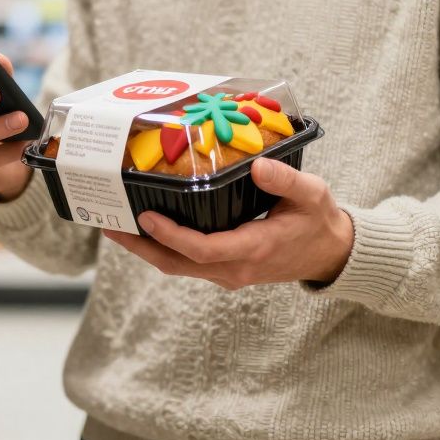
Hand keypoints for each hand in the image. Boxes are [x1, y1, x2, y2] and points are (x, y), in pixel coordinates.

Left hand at [103, 158, 353, 289]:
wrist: (330, 253)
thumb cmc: (319, 221)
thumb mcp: (312, 195)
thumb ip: (286, 181)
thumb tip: (258, 165)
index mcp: (253, 249)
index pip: (202, 250)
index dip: (170, 236)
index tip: (145, 217)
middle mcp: (235, 268)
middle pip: (177, 264)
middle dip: (140, 247)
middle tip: (108, 226)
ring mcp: (229, 273)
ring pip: (178, 266)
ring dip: (146, 249)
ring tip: (116, 226)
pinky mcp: (225, 270)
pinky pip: (187, 263)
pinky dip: (163, 248)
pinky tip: (146, 228)